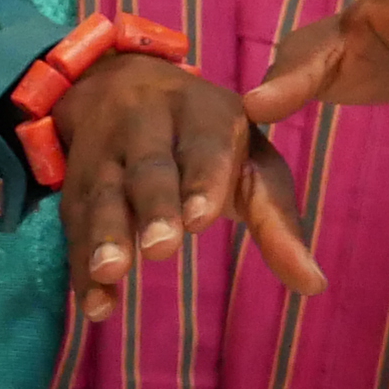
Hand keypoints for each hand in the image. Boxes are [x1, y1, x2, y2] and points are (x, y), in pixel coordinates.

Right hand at [49, 49, 323, 325]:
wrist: (115, 83)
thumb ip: (277, 219)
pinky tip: (96, 304)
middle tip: (162, 247)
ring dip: (105, 234)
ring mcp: (104, 151)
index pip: (204, 145)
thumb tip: (314, 285)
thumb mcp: (247, 159)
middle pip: (149, 167)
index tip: (203, 218)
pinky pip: (74, 223)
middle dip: (155, 206)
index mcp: (201, 111)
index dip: (203, 179)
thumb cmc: (205, 138)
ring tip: (112, 273)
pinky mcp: (74, 183)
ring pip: (102, 192)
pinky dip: (81, 265)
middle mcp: (147, 124)